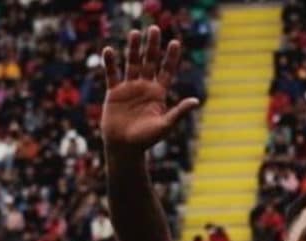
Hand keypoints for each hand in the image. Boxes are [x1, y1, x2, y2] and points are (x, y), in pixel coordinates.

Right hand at [100, 26, 198, 155]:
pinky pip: (112, 74)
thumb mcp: (165, 125)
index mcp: (158, 93)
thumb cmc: (147, 140)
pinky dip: (110, 63)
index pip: (167, 70)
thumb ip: (179, 112)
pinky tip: (109, 50)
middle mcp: (145, 87)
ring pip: (132, 63)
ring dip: (133, 48)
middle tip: (155, 28)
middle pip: (149, 61)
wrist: (124, 148)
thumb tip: (196, 101)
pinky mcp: (114, 92)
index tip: (175, 42)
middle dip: (152, 46)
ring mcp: (129, 88)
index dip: (171, 57)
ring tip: (135, 33)